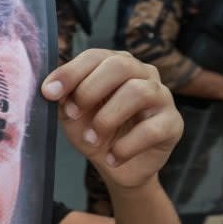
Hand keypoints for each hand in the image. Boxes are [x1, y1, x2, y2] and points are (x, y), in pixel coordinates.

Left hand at [41, 49, 183, 189]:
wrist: (118, 167)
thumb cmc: (94, 132)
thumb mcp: (72, 115)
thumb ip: (63, 98)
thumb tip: (51, 89)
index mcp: (116, 64)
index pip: (95, 56)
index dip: (70, 72)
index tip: (49, 92)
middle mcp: (143, 73)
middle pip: (120, 65)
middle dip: (90, 90)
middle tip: (72, 114)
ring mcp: (162, 96)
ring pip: (138, 92)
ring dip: (106, 118)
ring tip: (91, 139)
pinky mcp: (174, 123)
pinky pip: (152, 129)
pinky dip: (126, 146)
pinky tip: (112, 157)